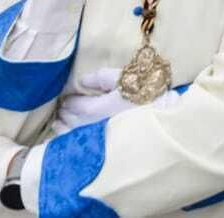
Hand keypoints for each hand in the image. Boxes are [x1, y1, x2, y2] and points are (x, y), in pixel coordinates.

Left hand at [50, 68, 180, 135]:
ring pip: (74, 134)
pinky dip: (72, 139)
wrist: (164, 117)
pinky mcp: (104, 145)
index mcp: (97, 108)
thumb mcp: (123, 78)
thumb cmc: (144, 94)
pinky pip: (83, 143)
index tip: (68, 97)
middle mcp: (94, 126)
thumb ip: (99, 78)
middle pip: (71, 120)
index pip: (74, 106)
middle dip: (66, 113)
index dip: (70, 101)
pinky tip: (68, 137)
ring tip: (59, 123)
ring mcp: (99, 138)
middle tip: (62, 108)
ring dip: (65, 127)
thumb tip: (80, 81)